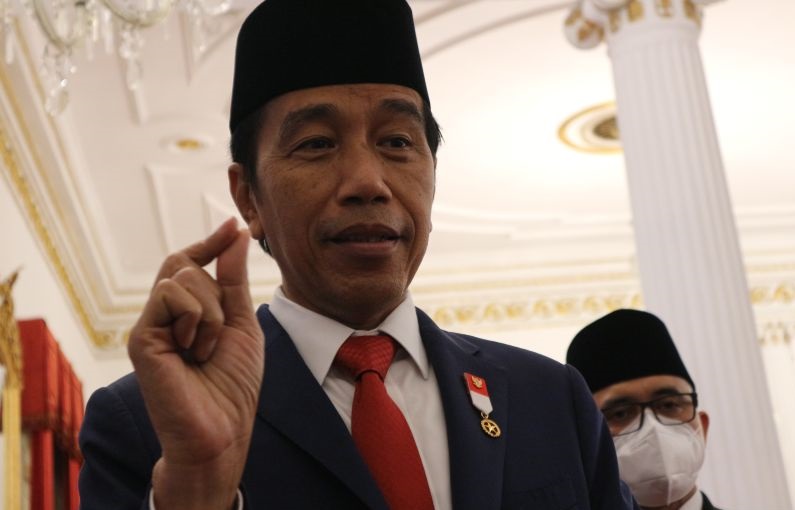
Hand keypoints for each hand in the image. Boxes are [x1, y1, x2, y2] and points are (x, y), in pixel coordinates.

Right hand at [128, 218, 263, 509]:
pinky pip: (171, 295)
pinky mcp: (140, 337)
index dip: (210, 243)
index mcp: (187, 311)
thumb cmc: (233, 383)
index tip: (233, 225)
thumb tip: (235, 232)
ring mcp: (150, 324)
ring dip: (212, 312)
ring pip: (181, 278)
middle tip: (219, 336)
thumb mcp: (242, 322)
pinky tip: (193, 352)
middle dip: (217, 292)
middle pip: (185, 264)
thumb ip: (233, 279)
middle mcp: (164, 315)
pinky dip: (197, 319)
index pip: (189, 263)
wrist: (222, 427)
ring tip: (206, 351)